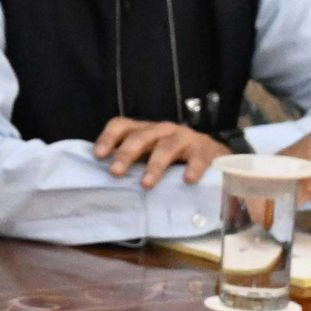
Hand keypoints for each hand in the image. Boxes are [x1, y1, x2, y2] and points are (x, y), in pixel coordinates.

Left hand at [94, 119, 223, 190]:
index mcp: (145, 131)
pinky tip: (188, 180)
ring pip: (166, 147)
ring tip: (146, 184)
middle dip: (126, 153)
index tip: (98, 156)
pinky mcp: (205, 150)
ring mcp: (184, 138)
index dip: (108, 138)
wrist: (212, 156)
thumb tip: (100, 182)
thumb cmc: (173, 159)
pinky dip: (193, 168)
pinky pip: (198, 158)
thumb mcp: (149, 157)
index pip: (122, 126)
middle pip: (141, 137)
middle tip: (115, 172)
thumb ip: (131, 165)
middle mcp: (162, 130)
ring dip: (155, 165)